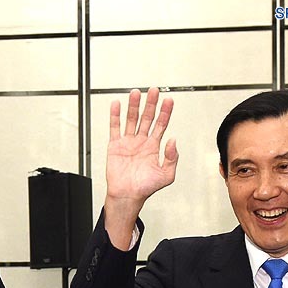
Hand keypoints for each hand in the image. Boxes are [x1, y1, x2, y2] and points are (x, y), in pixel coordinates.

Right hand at [104, 87, 177, 248]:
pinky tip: (117, 105)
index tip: (168, 100)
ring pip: (131, 119)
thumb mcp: (167, 175)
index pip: (161, 124)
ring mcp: (128, 142)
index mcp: (153, 147)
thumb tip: (173, 140)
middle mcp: (141, 142)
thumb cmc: (145, 188)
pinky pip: (115, 128)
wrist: (127, 196)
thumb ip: (172, 158)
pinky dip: (115, 116)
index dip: (165, 112)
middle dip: (151, 104)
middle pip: (147, 117)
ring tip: (136, 93)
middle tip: (154, 91)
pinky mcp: (115, 146)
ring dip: (134, 106)